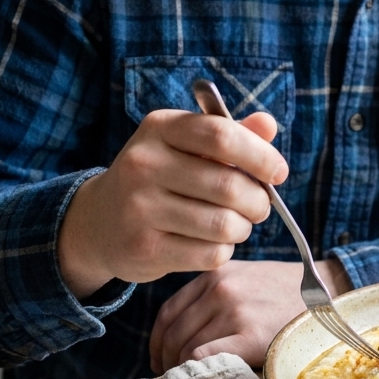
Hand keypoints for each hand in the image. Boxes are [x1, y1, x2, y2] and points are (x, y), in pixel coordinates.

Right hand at [58, 110, 288, 298]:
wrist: (99, 221)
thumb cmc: (160, 176)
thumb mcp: (188, 145)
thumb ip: (231, 134)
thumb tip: (268, 125)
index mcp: (160, 127)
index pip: (222, 135)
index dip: (260, 155)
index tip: (279, 172)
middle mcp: (143, 163)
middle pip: (229, 185)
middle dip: (258, 200)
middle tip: (259, 205)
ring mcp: (139, 207)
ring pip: (223, 224)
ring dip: (243, 228)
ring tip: (237, 224)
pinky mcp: (142, 248)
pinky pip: (209, 254)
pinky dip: (223, 250)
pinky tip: (213, 243)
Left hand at [148, 258, 352, 371]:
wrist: (328, 297)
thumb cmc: (286, 295)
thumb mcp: (246, 279)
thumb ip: (213, 295)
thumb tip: (176, 336)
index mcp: (216, 273)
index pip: (168, 312)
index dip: (158, 342)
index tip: (162, 360)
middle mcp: (221, 287)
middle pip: (173, 334)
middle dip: (167, 362)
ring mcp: (234, 309)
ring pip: (185, 349)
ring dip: (181, 372)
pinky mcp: (249, 333)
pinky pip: (203, 358)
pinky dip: (196, 372)